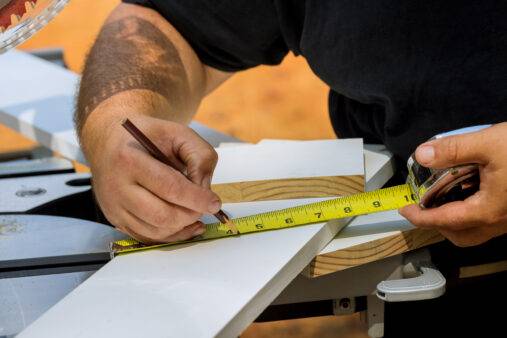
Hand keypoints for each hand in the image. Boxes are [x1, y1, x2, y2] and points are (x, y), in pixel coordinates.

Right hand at [84, 114, 220, 243]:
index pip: (169, 188)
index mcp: (129, 160)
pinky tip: (186, 224)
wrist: (108, 143)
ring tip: (195, 212)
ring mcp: (114, 208)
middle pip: (162, 215)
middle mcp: (117, 187)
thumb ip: (199, 155)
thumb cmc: (146, 137)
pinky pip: (148, 238)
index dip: (197, 198)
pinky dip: (172, 235)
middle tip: (205, 207)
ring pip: (156, 231)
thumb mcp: (177, 133)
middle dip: (191, 215)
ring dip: (183, 226)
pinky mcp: (116, 221)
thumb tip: (205, 189)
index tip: (214, 203)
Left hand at [400, 123, 506, 246]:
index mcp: (488, 210)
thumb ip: (453, 150)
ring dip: (454, 220)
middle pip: (460, 236)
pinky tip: (469, 189)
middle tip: (424, 205)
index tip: (404, 209)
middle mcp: (500, 222)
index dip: (419, 216)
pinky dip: (471, 213)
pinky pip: (489, 222)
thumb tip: (421, 155)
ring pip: (476, 232)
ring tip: (444, 196)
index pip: (443, 220)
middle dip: (436, 224)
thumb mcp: (490, 143)